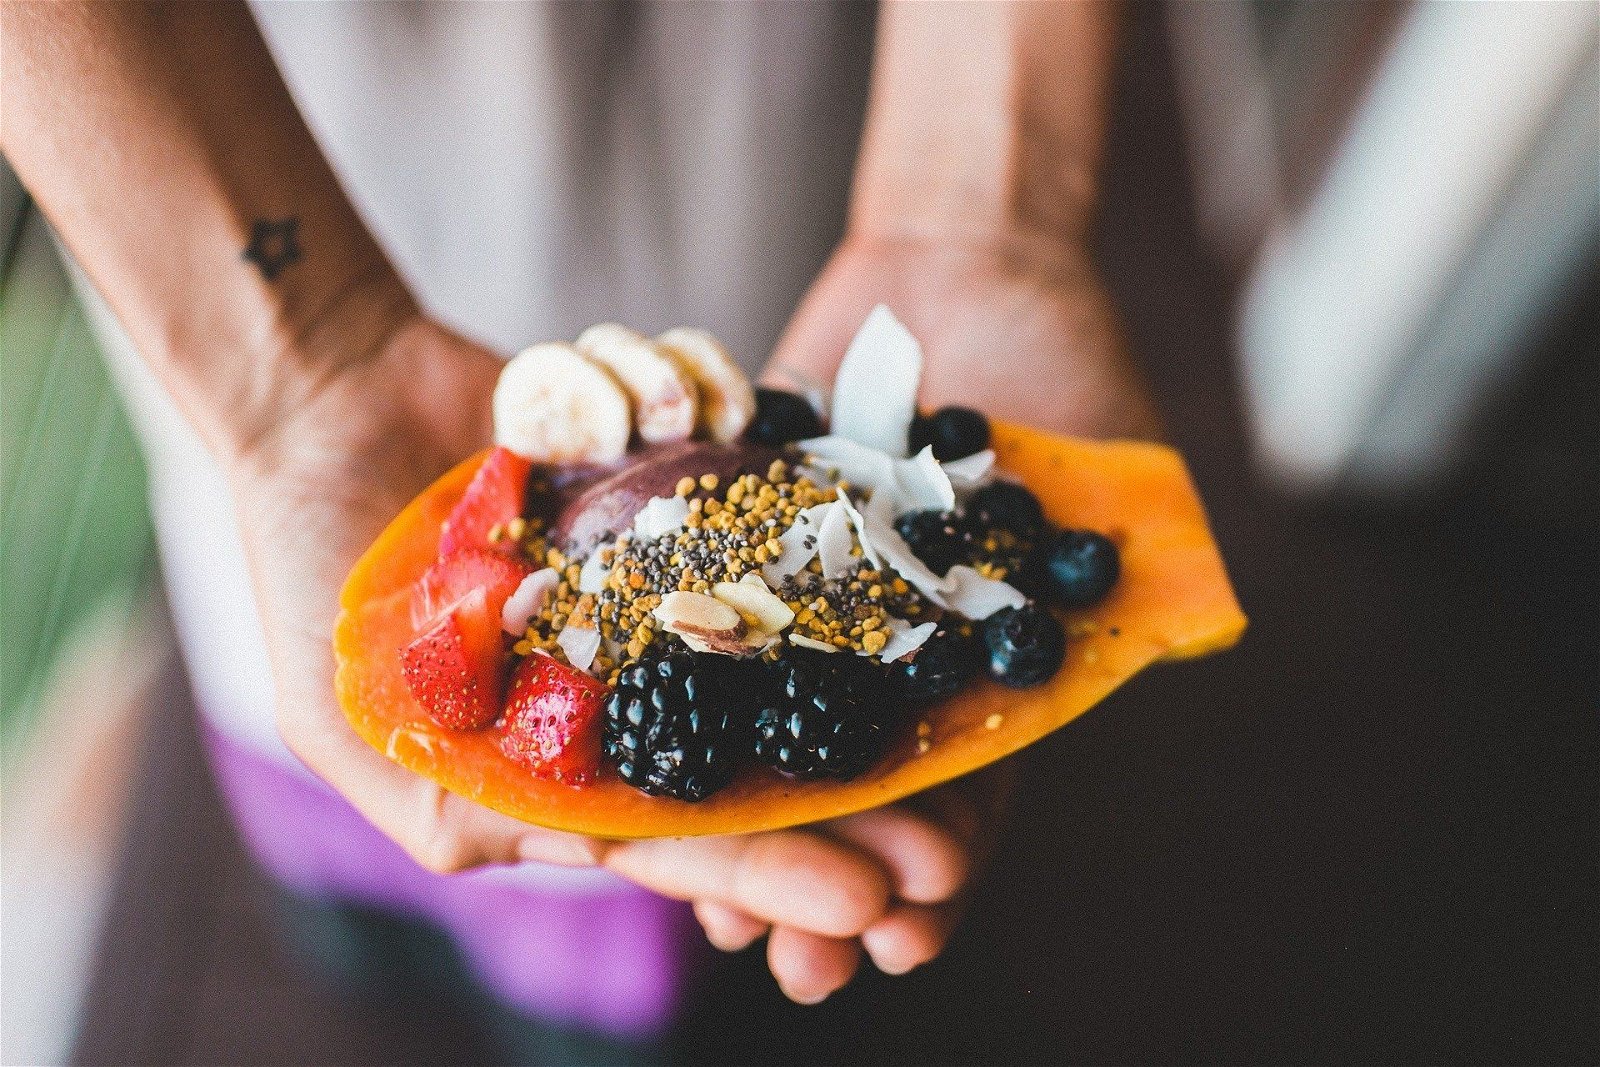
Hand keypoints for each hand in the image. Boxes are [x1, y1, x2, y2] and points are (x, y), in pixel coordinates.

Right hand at [226, 313, 1001, 1004]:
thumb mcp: (343, 714)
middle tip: (947, 858)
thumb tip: (570, 856)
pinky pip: (765, 533)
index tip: (861, 904)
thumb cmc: (306, 558)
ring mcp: (660, 590)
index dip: (765, 869)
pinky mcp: (680, 501)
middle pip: (755, 761)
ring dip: (867, 703)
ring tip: (964, 740)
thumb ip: (443, 803)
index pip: (676, 834)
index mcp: (556, 756)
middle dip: (849, 815)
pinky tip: (913, 602)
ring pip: (783, 653)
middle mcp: (624, 683)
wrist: (327, 391)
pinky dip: (827, 563)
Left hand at [734, 229, 1161, 996]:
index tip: (911, 927)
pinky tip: (639, 784)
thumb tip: (1188, 624)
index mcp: (990, 671)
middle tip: (804, 967)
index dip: (941, 863)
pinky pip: (696, 645)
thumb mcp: (1122, 467)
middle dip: (831, 883)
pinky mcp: (739, 557)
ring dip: (747, 831)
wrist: (964, 267)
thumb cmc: (1065, 360)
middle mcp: (896, 658)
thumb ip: (1137, 559)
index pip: (973, 788)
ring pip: (769, 743)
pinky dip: (671, 713)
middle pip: (858, 793)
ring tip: (716, 918)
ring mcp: (814, 613)